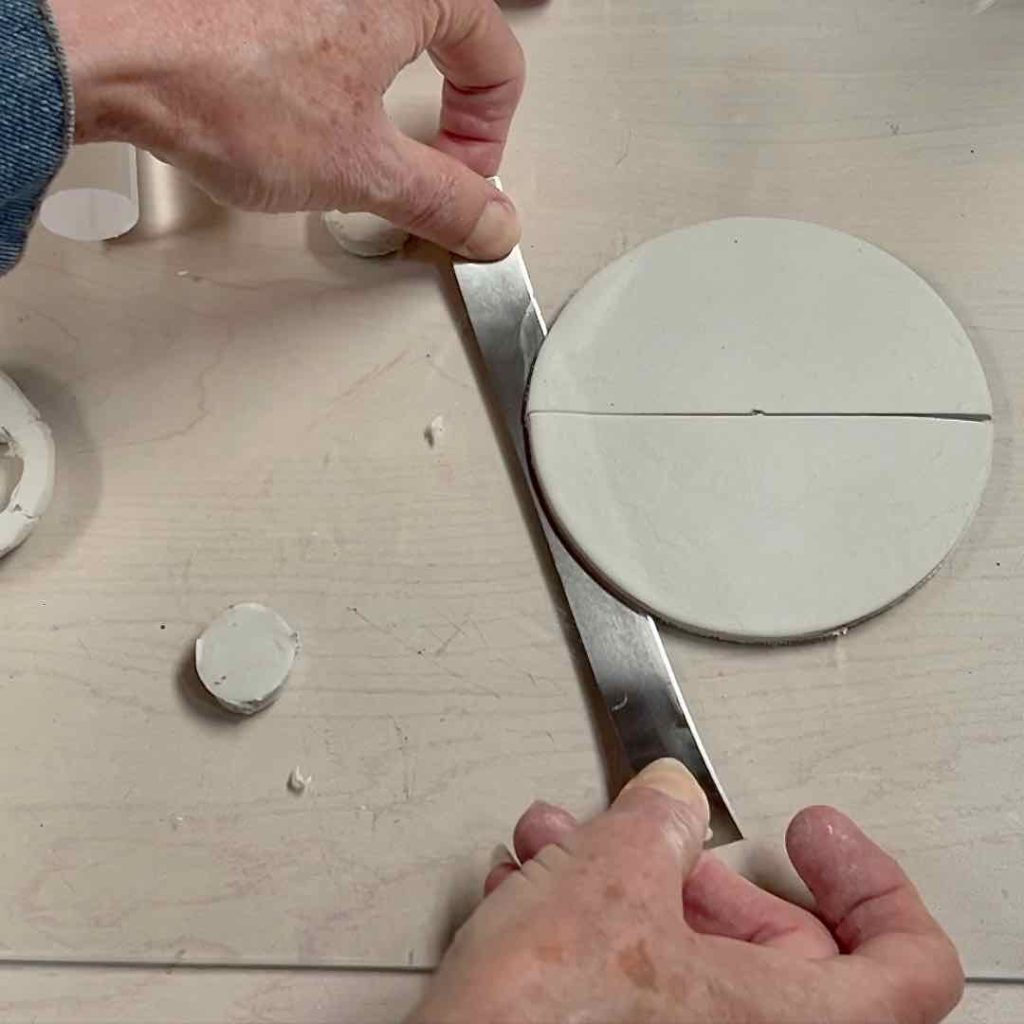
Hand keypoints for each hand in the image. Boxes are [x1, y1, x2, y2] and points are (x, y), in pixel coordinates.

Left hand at [48, 0, 523, 258]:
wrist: (115, 53)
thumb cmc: (225, 83)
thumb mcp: (362, 167)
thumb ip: (441, 199)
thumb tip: (488, 224)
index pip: (496, 54)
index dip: (488, 131)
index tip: (461, 175)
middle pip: (450, 35)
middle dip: (453, 107)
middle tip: (435, 157)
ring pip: (390, 30)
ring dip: (398, 89)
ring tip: (370, 139)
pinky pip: (330, 27)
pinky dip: (340, 73)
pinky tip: (307, 111)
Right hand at [408, 760, 963, 1022]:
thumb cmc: (539, 1023)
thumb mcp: (610, 880)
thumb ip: (659, 820)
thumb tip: (672, 798)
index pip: (909, 969)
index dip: (873, 887)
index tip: (815, 836)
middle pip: (777, 953)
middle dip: (697, 870)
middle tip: (655, 833)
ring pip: (687, 962)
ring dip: (623, 885)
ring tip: (560, 843)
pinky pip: (636, 991)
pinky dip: (592, 931)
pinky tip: (531, 891)